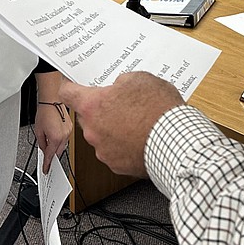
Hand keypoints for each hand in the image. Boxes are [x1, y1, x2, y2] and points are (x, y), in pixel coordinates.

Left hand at [34, 101, 71, 173]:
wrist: (52, 100)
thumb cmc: (45, 111)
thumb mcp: (38, 130)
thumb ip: (41, 143)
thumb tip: (44, 149)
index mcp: (55, 138)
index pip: (50, 156)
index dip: (47, 164)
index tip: (46, 169)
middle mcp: (64, 136)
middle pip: (58, 152)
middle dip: (52, 154)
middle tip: (46, 154)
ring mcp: (69, 132)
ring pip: (62, 146)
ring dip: (56, 146)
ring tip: (49, 139)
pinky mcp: (71, 128)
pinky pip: (66, 138)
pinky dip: (60, 140)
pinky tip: (55, 134)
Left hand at [59, 72, 182, 176]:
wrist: (176, 141)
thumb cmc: (159, 110)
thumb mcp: (140, 79)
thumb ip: (122, 82)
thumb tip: (120, 87)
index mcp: (93, 106)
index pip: (67, 93)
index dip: (70, 86)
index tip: (72, 85)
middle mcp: (92, 130)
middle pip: (87, 116)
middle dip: (101, 109)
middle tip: (121, 102)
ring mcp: (103, 150)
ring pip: (101, 135)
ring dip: (112, 128)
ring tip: (136, 121)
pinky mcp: (116, 165)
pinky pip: (114, 151)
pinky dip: (123, 145)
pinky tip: (139, 136)